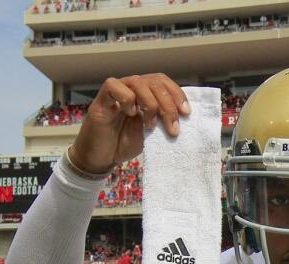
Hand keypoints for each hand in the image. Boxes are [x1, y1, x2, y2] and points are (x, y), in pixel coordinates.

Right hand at [67, 74, 189, 174]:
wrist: (101, 157)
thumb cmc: (124, 144)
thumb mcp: (152, 134)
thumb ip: (163, 123)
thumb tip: (184, 119)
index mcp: (145, 94)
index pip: (163, 82)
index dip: (177, 94)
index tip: (186, 113)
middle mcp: (132, 88)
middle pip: (155, 82)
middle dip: (168, 105)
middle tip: (172, 128)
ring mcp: (116, 91)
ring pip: (138, 82)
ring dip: (151, 103)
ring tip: (151, 125)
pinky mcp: (101, 99)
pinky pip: (114, 86)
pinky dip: (127, 99)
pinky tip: (130, 114)